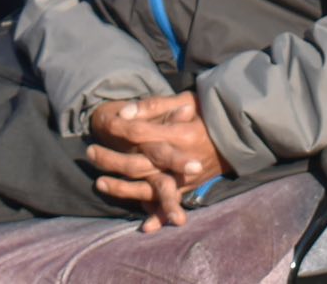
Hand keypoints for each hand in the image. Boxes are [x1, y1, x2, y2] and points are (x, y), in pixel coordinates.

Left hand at [85, 93, 225, 231]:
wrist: (237, 134)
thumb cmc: (207, 113)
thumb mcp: (185, 100)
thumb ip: (155, 106)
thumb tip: (126, 113)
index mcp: (179, 135)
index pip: (141, 133)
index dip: (121, 128)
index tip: (107, 122)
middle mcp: (180, 160)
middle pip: (138, 163)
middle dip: (111, 159)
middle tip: (89, 152)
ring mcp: (184, 178)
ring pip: (148, 188)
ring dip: (122, 189)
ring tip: (99, 183)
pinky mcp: (188, 188)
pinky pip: (170, 204)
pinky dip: (158, 216)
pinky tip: (144, 226)